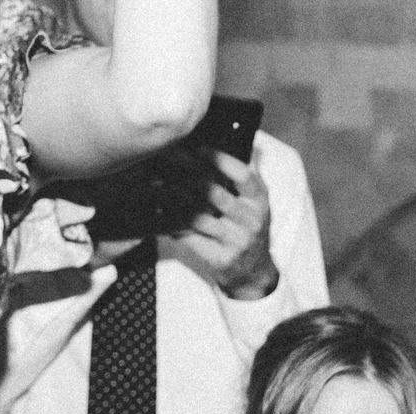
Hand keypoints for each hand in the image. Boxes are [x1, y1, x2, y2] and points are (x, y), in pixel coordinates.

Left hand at [166, 149, 278, 299]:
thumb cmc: (247, 229)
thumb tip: (242, 139)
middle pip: (214, 192)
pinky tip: (158, 210)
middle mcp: (251, 220)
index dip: (220, 160)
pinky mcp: (219, 257)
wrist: (253, 271)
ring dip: (173, 197)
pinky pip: (190, 236)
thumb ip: (246, 176)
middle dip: (187, 172)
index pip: (243, 175)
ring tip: (155, 182)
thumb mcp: (256, 203)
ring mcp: (235, 241)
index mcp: (260, 201)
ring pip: (197, 214)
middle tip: (166, 158)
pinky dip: (171, 222)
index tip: (200, 149)